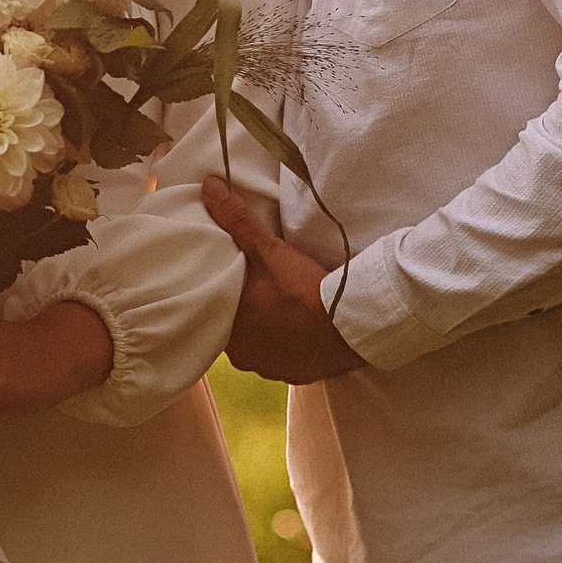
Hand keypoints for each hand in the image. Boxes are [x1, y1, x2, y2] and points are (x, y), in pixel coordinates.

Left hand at [202, 176, 367, 384]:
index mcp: (229, 329)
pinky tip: (294, 327)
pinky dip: (284, 343)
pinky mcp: (293, 375)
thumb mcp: (271, 251)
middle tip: (253, 288)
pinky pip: (279, 358)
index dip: (218, 292)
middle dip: (241, 310)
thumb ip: (238, 221)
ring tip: (275, 306)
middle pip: (232, 328)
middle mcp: (242, 357)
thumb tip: (209, 187)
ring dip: (262, 329)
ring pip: (255, 345)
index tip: (227, 277)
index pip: (211, 309)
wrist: (352, 327)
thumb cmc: (305, 291)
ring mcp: (268, 369)